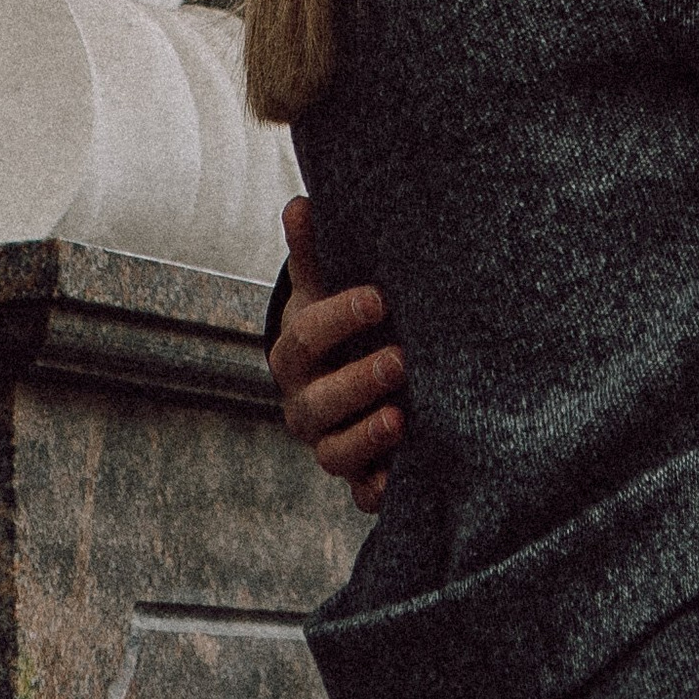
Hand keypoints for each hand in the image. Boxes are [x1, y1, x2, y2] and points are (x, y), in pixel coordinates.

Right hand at [269, 191, 404, 511]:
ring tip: (403, 418)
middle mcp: (305, 403)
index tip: (379, 297)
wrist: (343, 371)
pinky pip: (360, 495)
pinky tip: (401, 480)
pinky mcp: (357, 476)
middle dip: (357, 383)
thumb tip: (299, 202)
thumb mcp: (327, 284)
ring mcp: (328, 443)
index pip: (308, 336)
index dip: (340, 318)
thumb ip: (315, 250)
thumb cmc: (341, 317)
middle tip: (401, 359)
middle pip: (318, 403)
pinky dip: (377, 491)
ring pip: (334, 454)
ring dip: (366, 438)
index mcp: (295, 353)